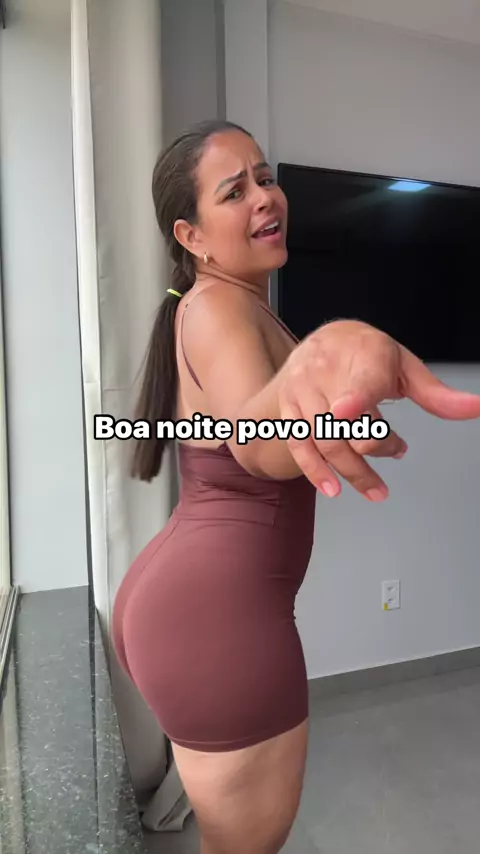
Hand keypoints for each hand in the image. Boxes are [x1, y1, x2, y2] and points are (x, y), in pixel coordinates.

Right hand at [278, 320, 479, 500]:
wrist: (324, 339)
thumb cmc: (368, 355)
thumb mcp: (406, 367)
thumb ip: (437, 394)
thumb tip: (474, 408)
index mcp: (365, 355)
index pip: (360, 382)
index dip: (354, 398)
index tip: (348, 412)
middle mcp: (326, 371)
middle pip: (346, 425)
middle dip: (374, 450)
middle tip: (397, 453)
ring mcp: (303, 389)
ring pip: (324, 440)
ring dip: (352, 471)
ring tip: (376, 490)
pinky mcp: (287, 406)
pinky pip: (298, 444)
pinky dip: (315, 471)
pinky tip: (333, 488)